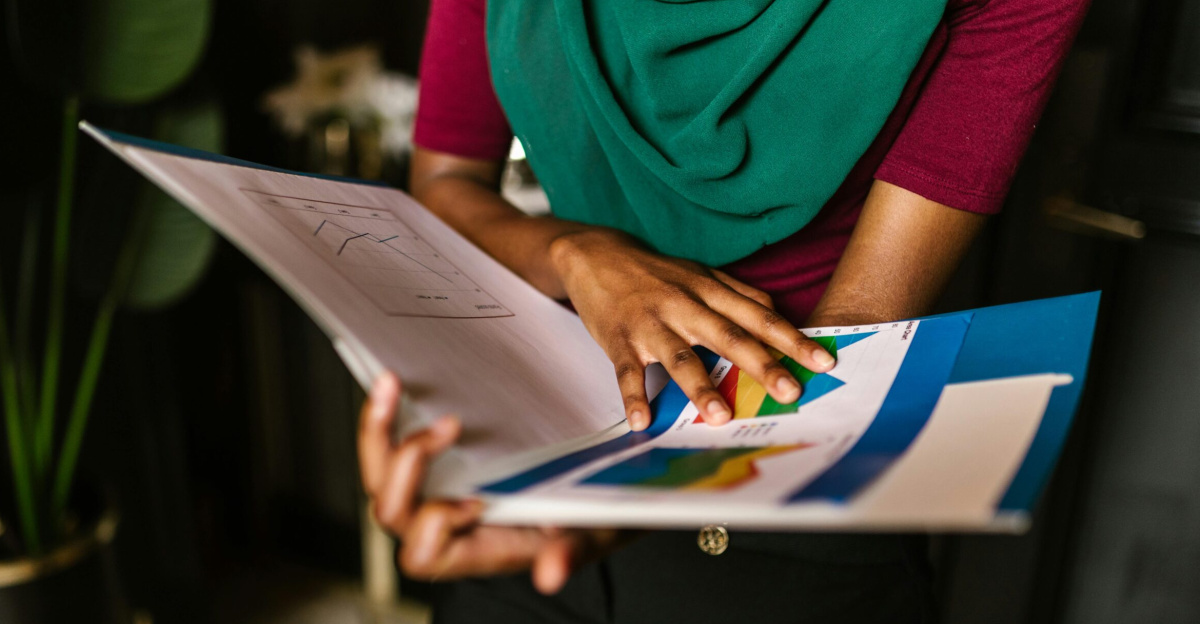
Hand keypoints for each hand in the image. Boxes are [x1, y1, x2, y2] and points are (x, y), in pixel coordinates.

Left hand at [359, 372, 629, 592]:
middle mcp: (446, 525)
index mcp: (477, 550)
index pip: (426, 552)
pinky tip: (394, 381)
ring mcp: (435, 490)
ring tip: (391, 386)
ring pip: (380, 474)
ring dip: (378, 431)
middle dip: (406, 466)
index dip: (438, 525)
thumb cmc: (595, 518)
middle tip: (449, 425)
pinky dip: (386, 414)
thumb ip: (571, 553)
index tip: (479, 497)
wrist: (601, 485)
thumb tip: (550, 574)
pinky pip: (391, 444)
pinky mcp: (435, 460)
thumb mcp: (594, 533)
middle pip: (391, 510)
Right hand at [549, 229, 835, 430]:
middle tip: (790, 391)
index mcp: (708, 291)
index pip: (757, 317)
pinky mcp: (617, 339)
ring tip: (721, 417)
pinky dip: (633, 396)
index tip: (823, 361)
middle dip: (761, 364)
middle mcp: (684, 305)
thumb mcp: (700, 274)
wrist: (596, 254)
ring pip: (679, 356)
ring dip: (699, 386)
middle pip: (728, 336)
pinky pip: (627, 370)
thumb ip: (738, 293)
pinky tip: (641, 421)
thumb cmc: (655, 272)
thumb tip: (777, 313)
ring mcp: (650, 323)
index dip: (791, 339)